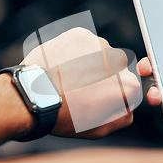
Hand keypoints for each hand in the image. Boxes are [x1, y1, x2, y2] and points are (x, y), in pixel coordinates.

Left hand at [22, 28, 140, 138]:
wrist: (33, 96)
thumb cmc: (65, 116)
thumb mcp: (99, 128)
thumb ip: (122, 117)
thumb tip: (129, 107)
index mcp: (128, 86)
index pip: (128, 88)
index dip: (111, 96)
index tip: (94, 100)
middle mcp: (119, 61)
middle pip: (116, 68)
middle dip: (103, 76)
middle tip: (80, 89)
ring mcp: (99, 44)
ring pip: (100, 54)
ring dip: (90, 63)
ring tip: (68, 78)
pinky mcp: (81, 34)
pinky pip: (83, 43)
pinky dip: (75, 52)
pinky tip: (62, 65)